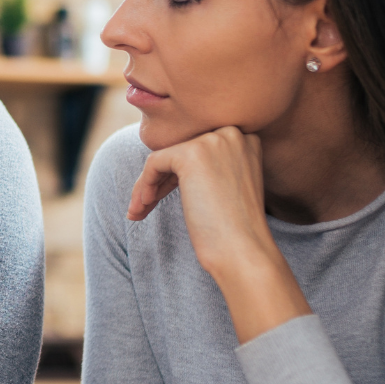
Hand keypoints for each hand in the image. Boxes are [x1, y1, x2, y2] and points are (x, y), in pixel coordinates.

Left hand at [126, 126, 310, 342]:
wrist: (244, 250)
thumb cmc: (235, 230)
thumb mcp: (226, 187)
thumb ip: (208, 168)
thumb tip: (166, 161)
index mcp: (245, 139)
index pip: (198, 149)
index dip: (176, 175)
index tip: (162, 198)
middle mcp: (232, 133)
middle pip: (179, 151)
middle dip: (159, 180)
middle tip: (144, 207)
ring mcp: (213, 141)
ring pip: (164, 158)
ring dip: (146, 186)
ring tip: (138, 212)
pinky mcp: (192, 154)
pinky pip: (154, 163)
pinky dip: (143, 185)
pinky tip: (143, 207)